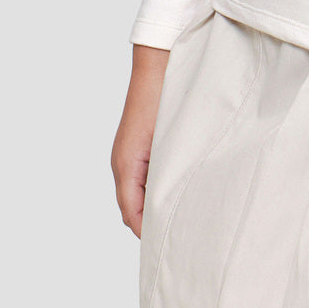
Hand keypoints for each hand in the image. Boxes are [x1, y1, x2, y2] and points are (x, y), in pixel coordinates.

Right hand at [111, 43, 169, 238]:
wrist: (158, 65)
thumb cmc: (159, 100)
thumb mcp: (160, 145)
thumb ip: (157, 180)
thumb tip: (157, 213)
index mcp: (125, 166)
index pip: (132, 215)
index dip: (149, 232)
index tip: (171, 243)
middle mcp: (124, 163)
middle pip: (134, 208)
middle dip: (153, 222)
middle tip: (181, 232)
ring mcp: (131, 154)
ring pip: (141, 193)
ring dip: (157, 204)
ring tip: (184, 213)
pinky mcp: (141, 145)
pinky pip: (145, 176)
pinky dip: (158, 187)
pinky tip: (180, 186)